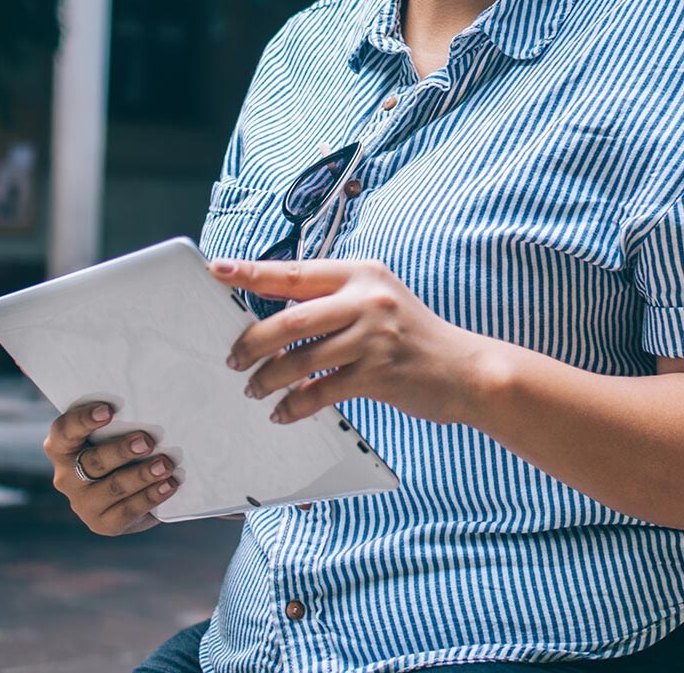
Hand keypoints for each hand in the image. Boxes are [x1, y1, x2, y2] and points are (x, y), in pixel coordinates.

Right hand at [43, 401, 178, 534]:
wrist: (130, 485)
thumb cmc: (122, 441)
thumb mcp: (116, 428)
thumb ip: (122, 418)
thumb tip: (152, 404)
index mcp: (62, 447)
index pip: (65, 431)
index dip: (83, 420)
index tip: (108, 410)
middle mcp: (66, 476)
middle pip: (93, 462)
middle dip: (122, 450)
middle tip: (147, 441)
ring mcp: (83, 503)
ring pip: (113, 487)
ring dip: (142, 475)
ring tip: (165, 465)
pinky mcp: (102, 523)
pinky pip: (127, 511)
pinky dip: (150, 497)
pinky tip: (169, 485)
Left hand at [211, 258, 483, 426]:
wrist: (467, 369)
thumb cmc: (412, 335)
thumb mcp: (378, 300)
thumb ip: (334, 301)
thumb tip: (277, 315)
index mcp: (361, 272)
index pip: (294, 272)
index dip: (251, 272)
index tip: (216, 269)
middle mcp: (367, 297)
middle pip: (290, 320)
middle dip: (252, 342)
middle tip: (232, 359)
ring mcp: (374, 335)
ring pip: (301, 359)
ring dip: (269, 378)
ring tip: (253, 389)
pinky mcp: (379, 373)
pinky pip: (321, 392)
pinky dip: (295, 405)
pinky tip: (284, 412)